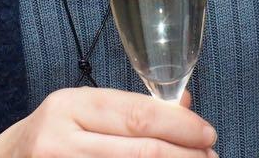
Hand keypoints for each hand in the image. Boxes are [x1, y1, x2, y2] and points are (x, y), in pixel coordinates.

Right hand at [0, 88, 217, 157]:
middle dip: (184, 155)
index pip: (137, 115)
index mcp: (69, 105)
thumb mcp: (81, 111)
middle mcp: (60, 139)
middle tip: (209, 157)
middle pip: (140, 151)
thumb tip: (186, 106)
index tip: (208, 134)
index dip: (180, 126)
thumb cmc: (49, 137)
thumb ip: (129, 109)